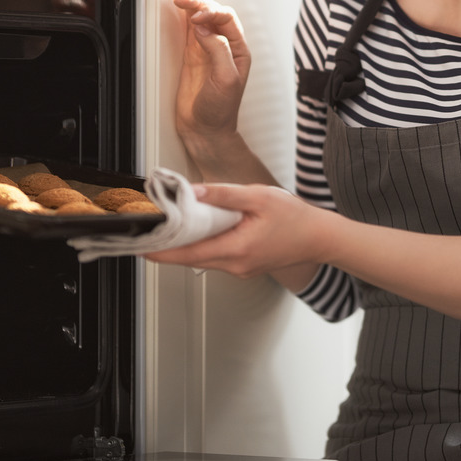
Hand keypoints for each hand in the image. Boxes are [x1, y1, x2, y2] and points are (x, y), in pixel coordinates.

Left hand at [144, 183, 334, 278]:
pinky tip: (205, 229)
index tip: (140, 247)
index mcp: (236, 249)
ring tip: (176, 224)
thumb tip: (194, 192)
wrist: (320, 238)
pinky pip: (218, 256)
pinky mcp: (245, 266)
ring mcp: (240, 268)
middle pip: (191, 257)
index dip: (161, 251)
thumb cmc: (296, 220)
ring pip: (204, 257)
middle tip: (153, 229)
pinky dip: (206, 244)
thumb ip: (224, 195)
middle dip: (170, 244)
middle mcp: (235, 265)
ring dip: (189, 243)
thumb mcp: (259, 197)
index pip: (187, 254)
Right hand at [170, 0, 250, 154]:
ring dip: (190, 2)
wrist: (206, 130)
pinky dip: (184, 15)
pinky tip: (181, 3)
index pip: (226, 19)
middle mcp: (226, 46)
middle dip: (197, 2)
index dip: (211, 12)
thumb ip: (217, 50)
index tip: (196, 15)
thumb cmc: (221, 110)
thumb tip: (204, 27)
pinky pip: (189, 29)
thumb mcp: (226, 79)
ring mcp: (208, 49)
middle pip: (212, 13)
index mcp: (239, 49)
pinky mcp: (193, 55)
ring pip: (200, 17)